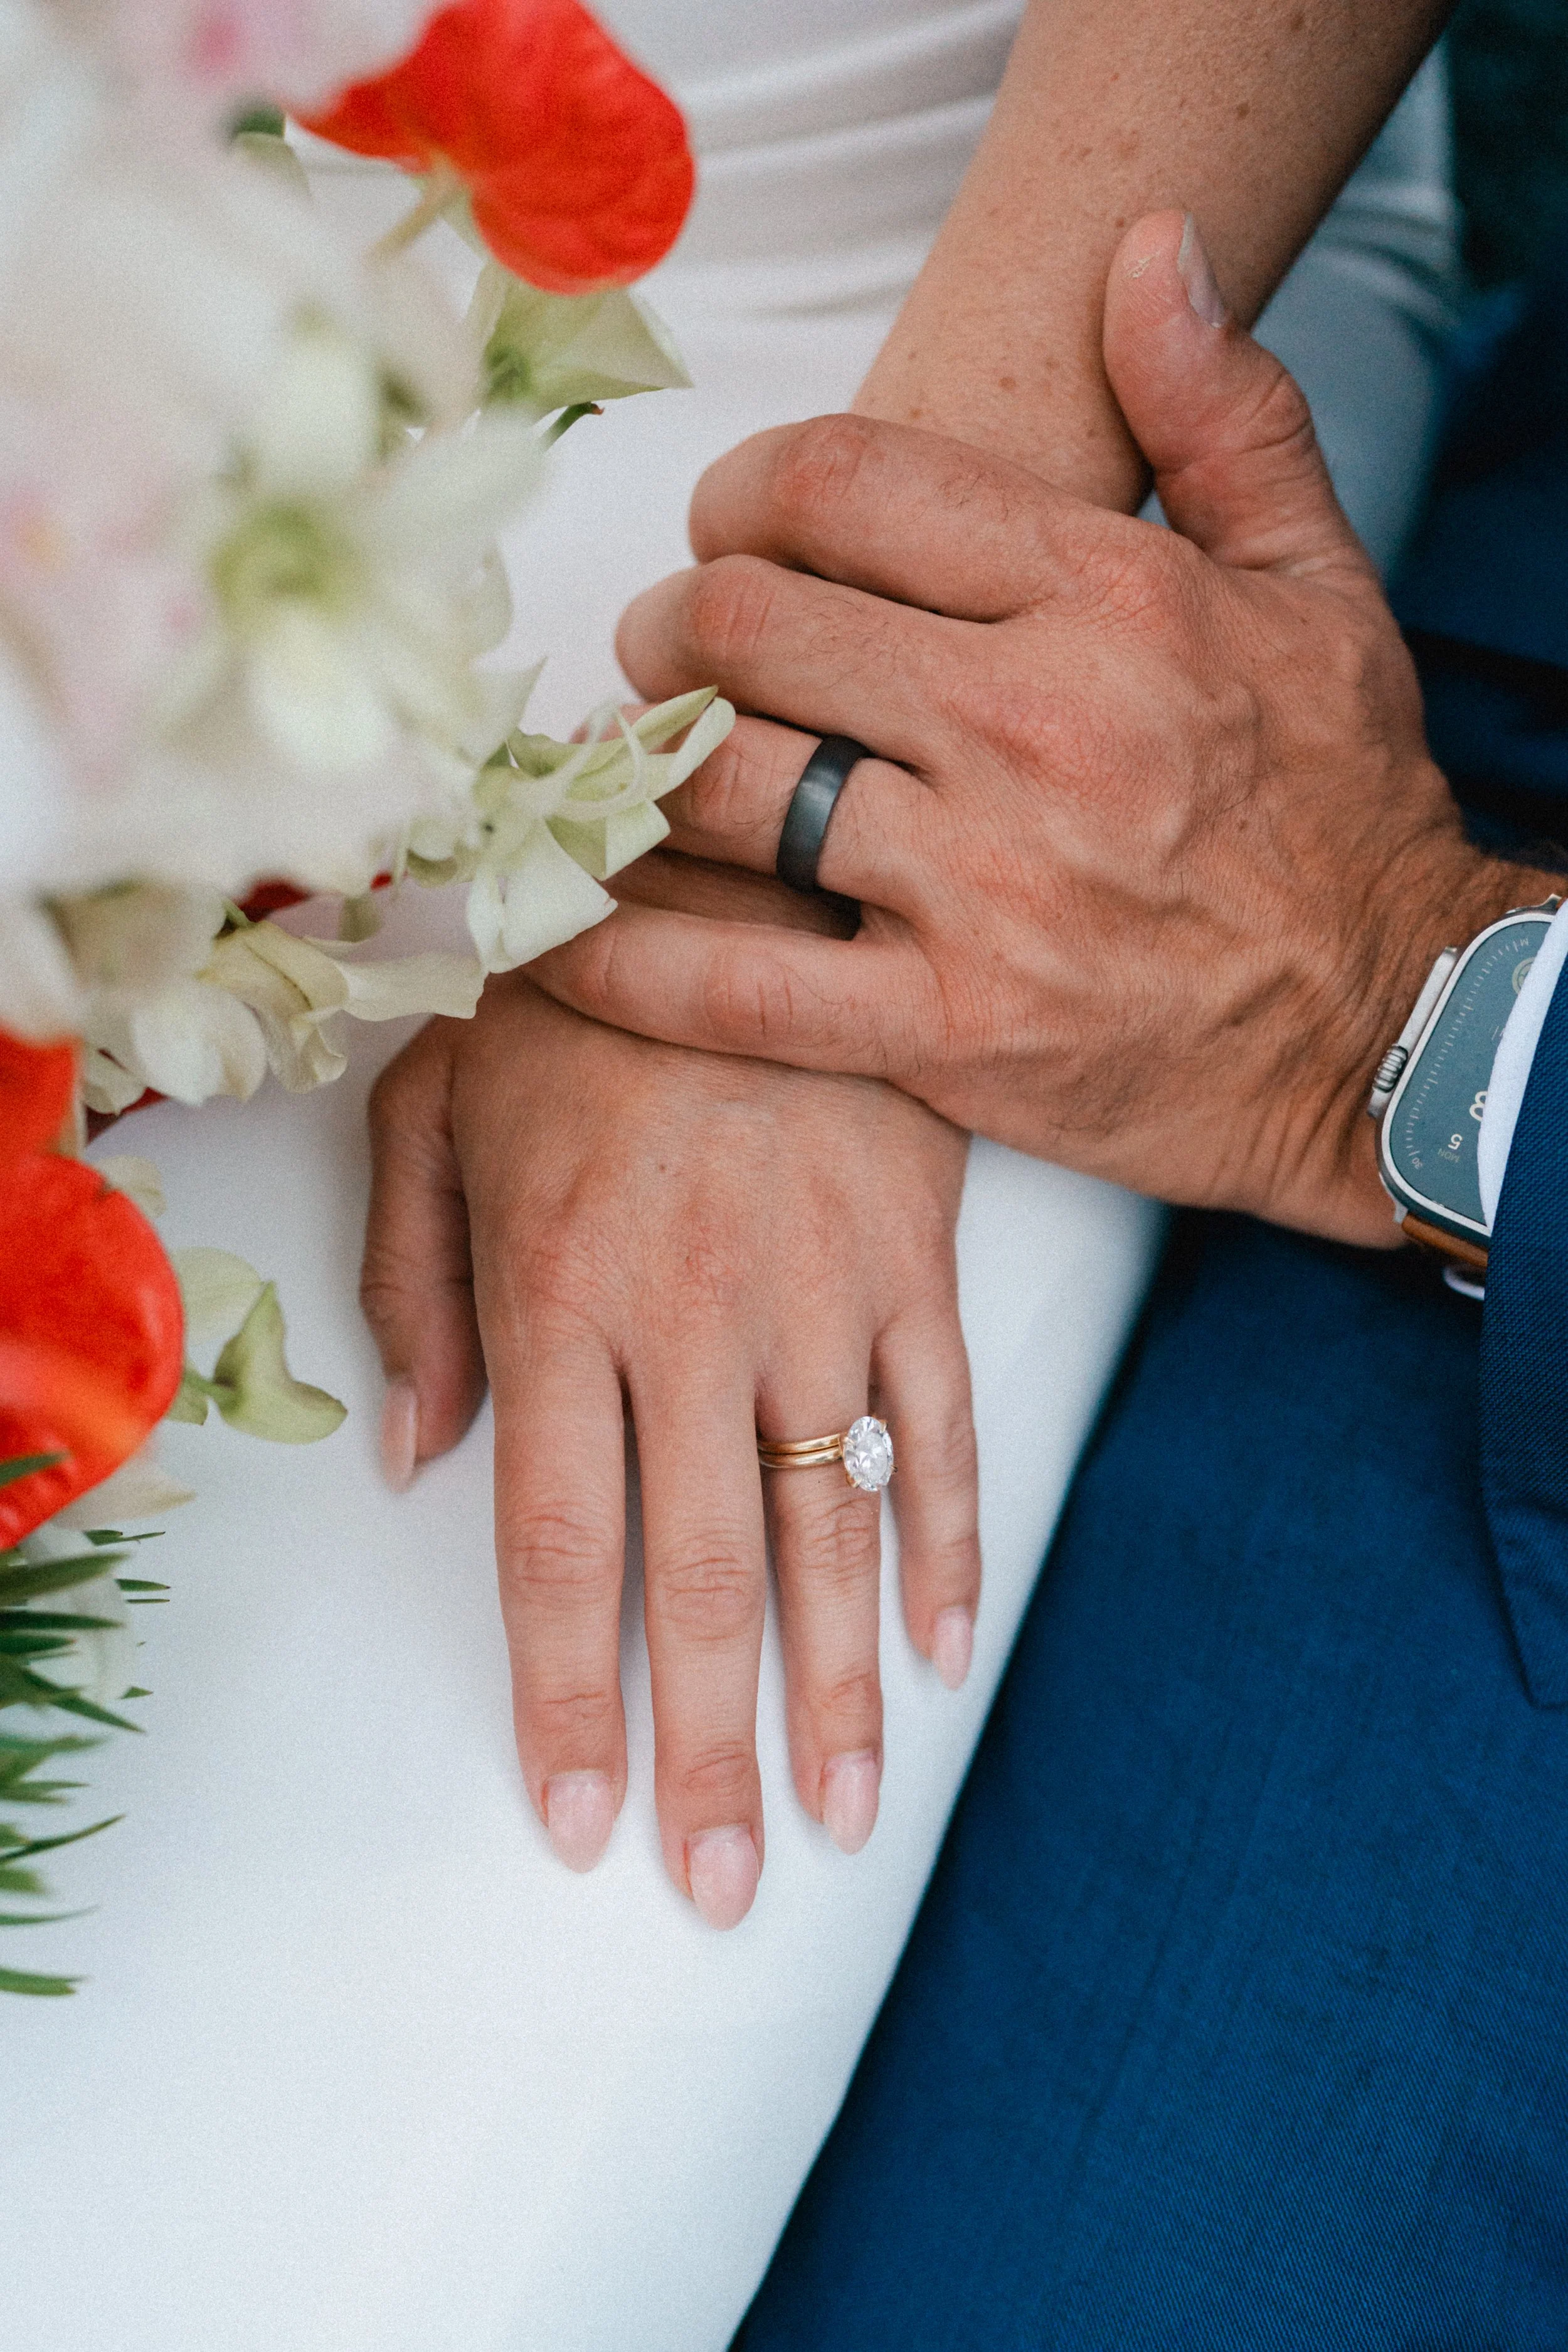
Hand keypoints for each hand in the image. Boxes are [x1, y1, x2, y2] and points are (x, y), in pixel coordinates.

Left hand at [359, 977, 977, 1927]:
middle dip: (711, 1747)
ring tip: (839, 1816)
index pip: (557, 1546)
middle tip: (723, 1881)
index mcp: (560, 1292)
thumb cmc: (568, 987)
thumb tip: (414, 1462)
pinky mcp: (913, 1254)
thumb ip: (409, 1284)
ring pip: (832, 1528)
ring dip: (837, 1688)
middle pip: (703, 1576)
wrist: (740, 861)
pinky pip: (941, 1427)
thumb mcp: (431, 1107)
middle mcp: (694, 1319)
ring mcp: (820, 1292)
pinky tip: (939, 1654)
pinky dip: (947, 1546)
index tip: (583, 1819)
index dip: (569, 1698)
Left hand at [530, 213, 1560, 1249]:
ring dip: (641, 764)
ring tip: (643, 762)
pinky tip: (559, 930)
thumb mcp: (1320, 585)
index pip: (841, 487)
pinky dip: (622, 958)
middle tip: (670, 649)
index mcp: (1106, 597)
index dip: (742, 493)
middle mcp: (1029, 727)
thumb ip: (1224, 416)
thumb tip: (1146, 256)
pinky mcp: (944, 1031)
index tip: (732, 531)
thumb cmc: (1342, 808)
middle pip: (745, 626)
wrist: (1389, 1030)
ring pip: (718, 787)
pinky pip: (732, 989)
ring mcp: (979, 886)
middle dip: (671, 623)